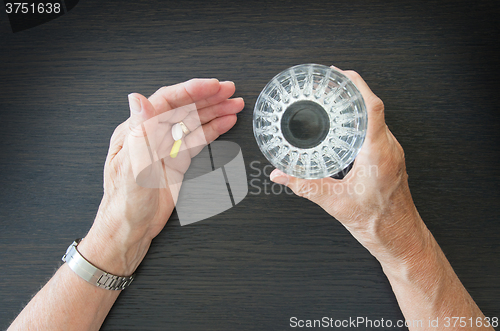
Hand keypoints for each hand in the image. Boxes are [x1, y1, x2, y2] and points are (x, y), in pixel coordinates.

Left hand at [79, 79, 243, 275]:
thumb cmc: (124, 202)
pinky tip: (226, 121)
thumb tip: (137, 98)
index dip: (191, 90)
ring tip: (235, 103)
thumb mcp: (131, 167)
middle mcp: (152, 134)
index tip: (213, 86)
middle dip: (208, 97)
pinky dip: (213, 129)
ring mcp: (166, 147)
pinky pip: (198, 140)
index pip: (166, 101)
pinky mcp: (177, 161)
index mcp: (136, 130)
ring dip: (214, 111)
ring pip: (193, 122)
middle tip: (230, 90)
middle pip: (183, 108)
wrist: (131, 229)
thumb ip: (139, 132)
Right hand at [270, 68, 426, 262]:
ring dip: (355, 105)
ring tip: (333, 98)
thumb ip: (305, 186)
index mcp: (378, 154)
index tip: (338, 74)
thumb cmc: (379, 223)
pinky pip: (374, 130)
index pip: (372, 108)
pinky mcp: (388, 158)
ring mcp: (391, 152)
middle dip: (350, 90)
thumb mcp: (335, 203)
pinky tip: (343, 125)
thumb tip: (280, 175)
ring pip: (374, 118)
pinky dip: (358, 121)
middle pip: (372, 107)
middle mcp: (388, 148)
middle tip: (328, 83)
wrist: (400, 239)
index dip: (356, 85)